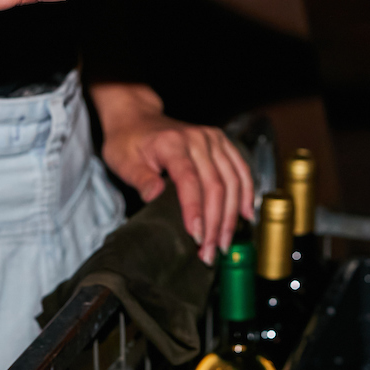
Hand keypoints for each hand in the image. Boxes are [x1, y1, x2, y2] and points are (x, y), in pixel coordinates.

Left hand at [90, 83, 254, 264]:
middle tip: (209, 251)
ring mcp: (213, 138)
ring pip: (232, 180)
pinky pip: (240, 169)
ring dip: (230, 215)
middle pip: (215, 184)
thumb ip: (140, 178)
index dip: (194, 209)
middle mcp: (198, 138)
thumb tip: (154, 197)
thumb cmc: (128, 141)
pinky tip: (245, 214)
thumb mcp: (123, 160)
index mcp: (172, 143)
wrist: (138, 118)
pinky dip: (246, 193)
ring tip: (223, 242)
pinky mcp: (221, 142)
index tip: (196, 236)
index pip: (189, 179)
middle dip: (215, 222)